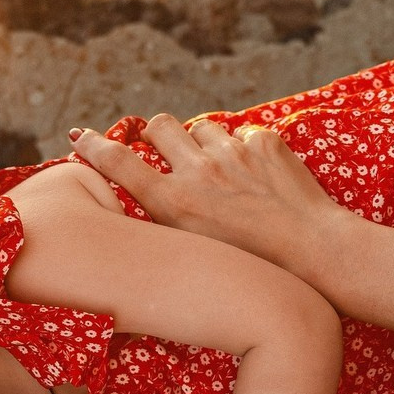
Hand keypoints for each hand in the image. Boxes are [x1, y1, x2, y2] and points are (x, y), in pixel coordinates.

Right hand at [72, 115, 339, 266]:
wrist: (315, 254)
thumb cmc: (254, 267)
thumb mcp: (196, 252)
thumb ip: (168, 220)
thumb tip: (150, 200)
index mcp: (173, 202)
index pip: (118, 161)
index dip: (93, 145)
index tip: (79, 135)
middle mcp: (197, 171)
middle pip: (158, 125)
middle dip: (156, 132)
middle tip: (163, 146)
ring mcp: (232, 152)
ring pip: (202, 127)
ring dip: (204, 142)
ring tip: (222, 172)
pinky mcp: (264, 142)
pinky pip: (244, 134)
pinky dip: (245, 150)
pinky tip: (260, 179)